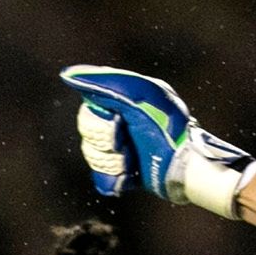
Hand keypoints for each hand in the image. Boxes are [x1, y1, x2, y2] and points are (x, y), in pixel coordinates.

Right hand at [59, 65, 255, 217]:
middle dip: (105, 143)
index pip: (90, 109)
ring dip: (111, 161)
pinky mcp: (128, 172)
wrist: (187, 168)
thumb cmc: (170, 130)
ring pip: (94, 155)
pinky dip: (112, 179)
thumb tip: (68, 75)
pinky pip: (102, 178)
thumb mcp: (140, 98)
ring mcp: (125, 148)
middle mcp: (123, 123)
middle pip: (89, 133)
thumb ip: (105, 83)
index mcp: (125, 103)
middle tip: (125, 146)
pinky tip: (128, 176)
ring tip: (130, 162)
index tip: (115, 126)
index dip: (99, 121)